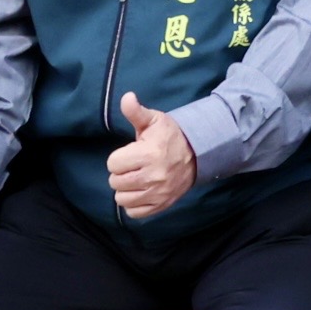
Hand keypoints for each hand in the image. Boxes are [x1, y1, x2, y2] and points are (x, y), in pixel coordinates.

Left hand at [108, 96, 197, 220]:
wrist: (198, 154)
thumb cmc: (171, 136)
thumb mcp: (155, 120)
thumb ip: (136, 112)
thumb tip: (127, 97)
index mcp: (149, 154)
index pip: (112, 164)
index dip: (118, 158)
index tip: (130, 154)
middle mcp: (153, 176)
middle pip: (115, 182)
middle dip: (121, 173)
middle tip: (133, 166)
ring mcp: (158, 193)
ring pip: (122, 199)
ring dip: (126, 189)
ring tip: (136, 179)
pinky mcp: (161, 205)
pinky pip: (134, 212)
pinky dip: (134, 204)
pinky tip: (141, 192)